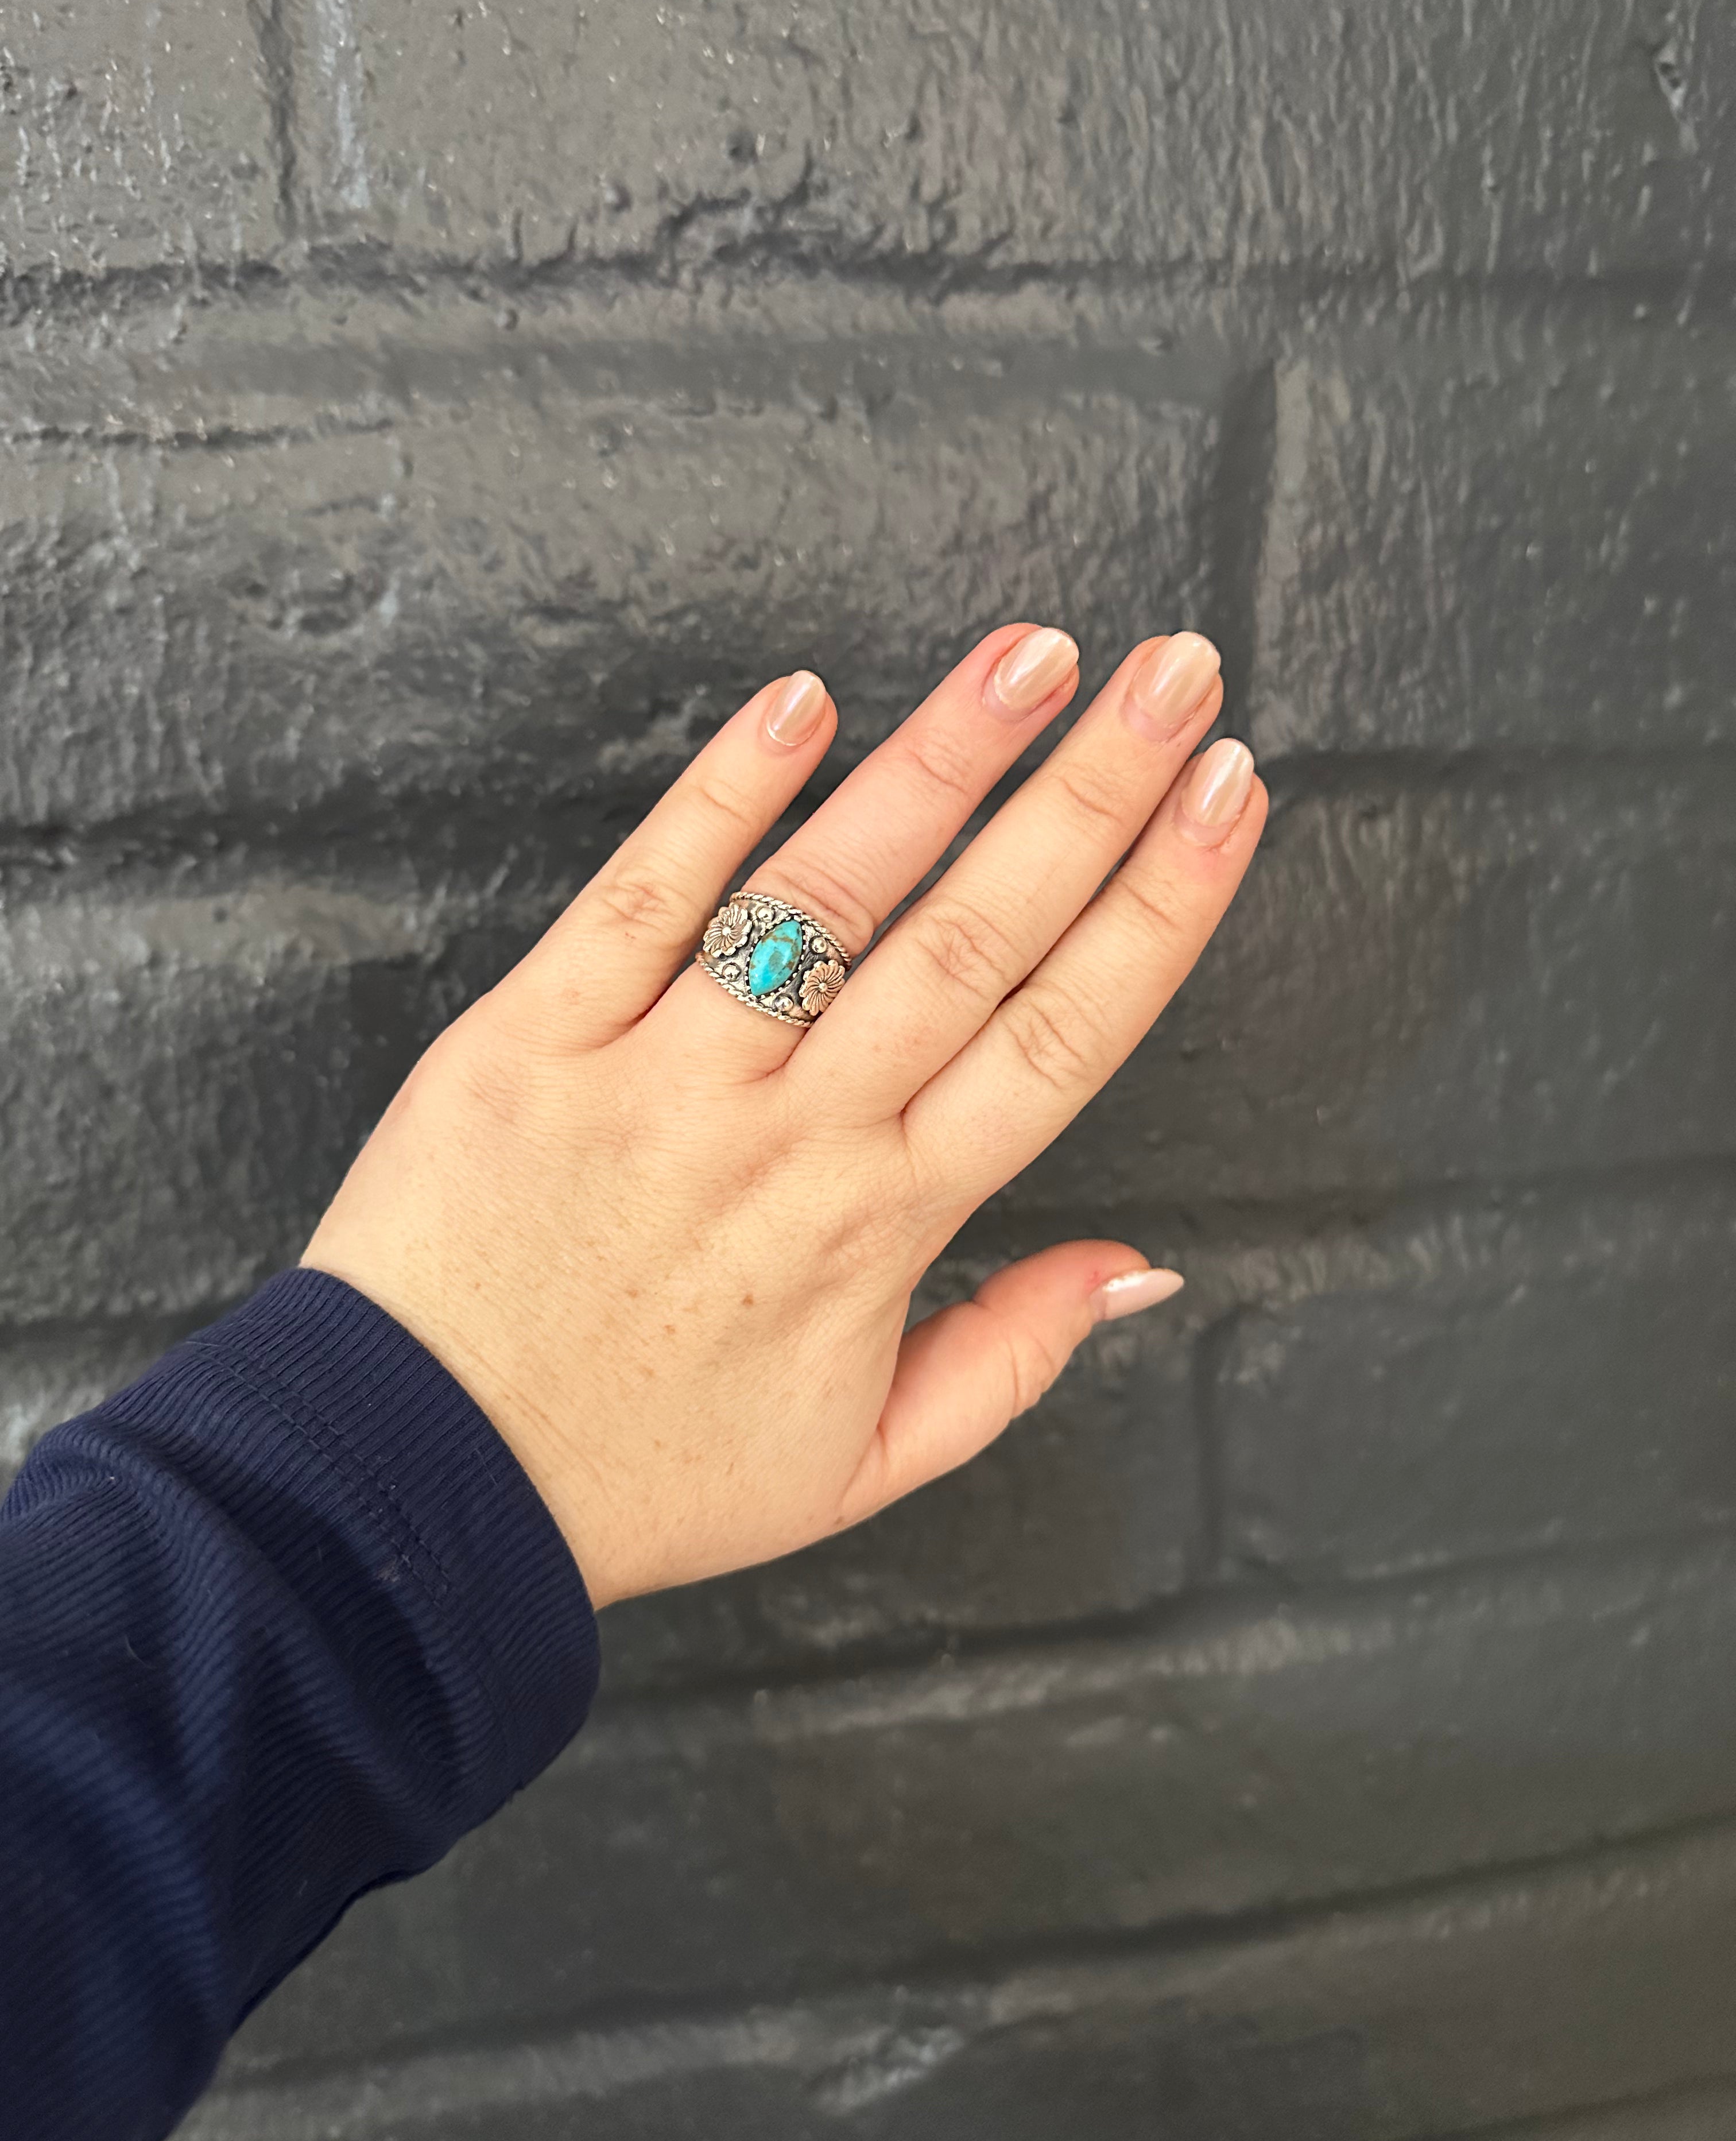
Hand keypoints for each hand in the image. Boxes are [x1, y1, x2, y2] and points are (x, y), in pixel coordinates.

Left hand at [301, 626, 1265, 1608]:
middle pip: (975, 937)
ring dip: (942, 763)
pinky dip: (721, 793)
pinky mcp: (536, 1035)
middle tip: (1178, 675)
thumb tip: (1140, 1267)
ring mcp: (663, 1074)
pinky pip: (644, 896)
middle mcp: (793, 1133)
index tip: (1229, 799)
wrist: (421, 1485)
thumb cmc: (644, 1475)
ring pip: (829, 896)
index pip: (1060, 1033)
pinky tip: (799, 702)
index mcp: (886, 1223)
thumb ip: (1013, 1359)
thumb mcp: (864, 1466)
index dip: (1159, 907)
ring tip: (1036, 655)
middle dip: (1094, 796)